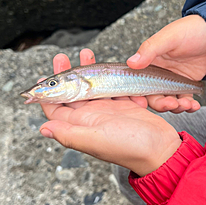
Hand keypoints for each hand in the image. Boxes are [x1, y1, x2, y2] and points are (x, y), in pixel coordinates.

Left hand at [39, 49, 181, 176]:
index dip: (47, 93)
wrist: (161, 150)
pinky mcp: (126, 107)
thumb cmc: (130, 147)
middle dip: (67, 75)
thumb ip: (69, 133)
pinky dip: (112, 77)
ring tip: (86, 54)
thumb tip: (43, 129)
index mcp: (82, 125)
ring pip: (94, 87)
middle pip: (73, 93)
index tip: (44, 75)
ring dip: (88, 71)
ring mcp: (109, 111)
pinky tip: (111, 66)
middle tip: (63, 57)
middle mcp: (92, 118)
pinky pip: (115, 89)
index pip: (56, 108)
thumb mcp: (95, 139)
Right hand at [126, 15, 205, 112]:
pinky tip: (194, 105)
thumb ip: (150, 50)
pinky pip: (184, 100)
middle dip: (162, 104)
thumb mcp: (169, 37)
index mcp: (150, 61)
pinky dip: (188, 106)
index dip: (137, 95)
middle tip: (171, 104)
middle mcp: (159, 73)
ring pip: (169, 100)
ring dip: (176, 106)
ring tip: (186, 104)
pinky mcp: (186, 85)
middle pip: (153, 96)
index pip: (137, 83)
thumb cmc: (192, 29)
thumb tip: (131, 62)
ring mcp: (173, 80)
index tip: (142, 103)